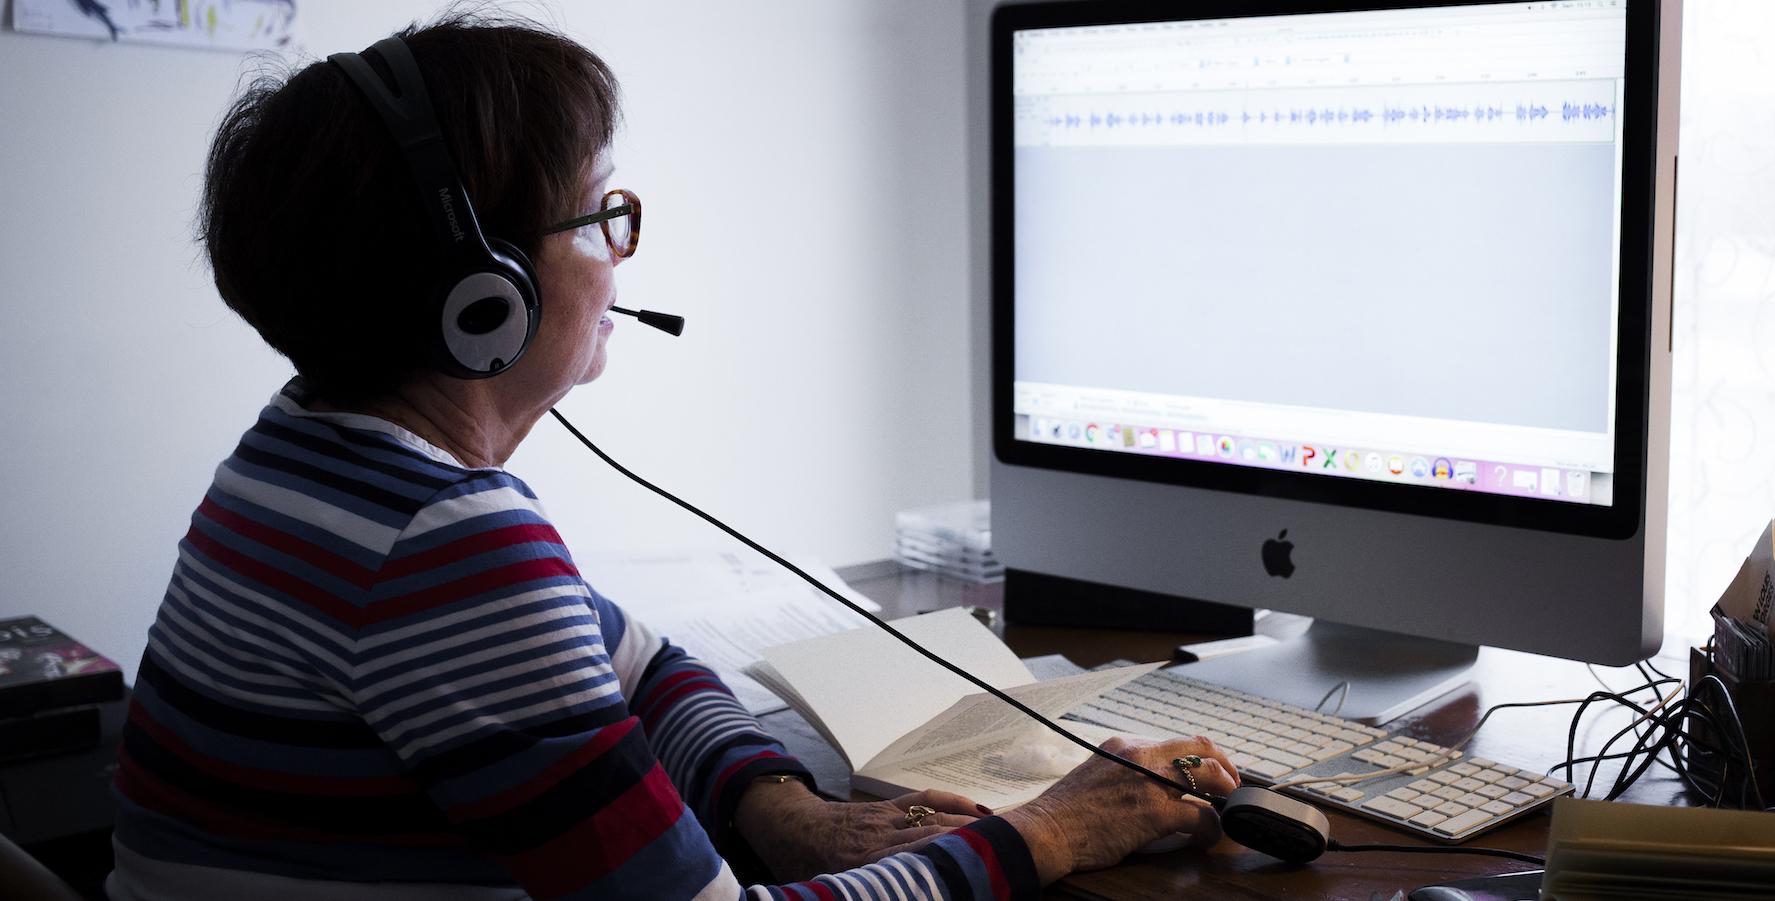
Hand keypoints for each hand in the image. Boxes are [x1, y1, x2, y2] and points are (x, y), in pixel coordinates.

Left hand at [732, 779, 985, 881]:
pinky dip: (954, 802)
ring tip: (1008, 837)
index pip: (918, 866)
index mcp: (867, 866)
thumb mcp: (834, 888)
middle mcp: (882, 841)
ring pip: (937, 819)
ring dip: (972, 828)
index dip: (949, 870)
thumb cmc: (807, 866)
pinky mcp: (888, 806)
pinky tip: (979, 812)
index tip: (978, 876)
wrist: (787, 827)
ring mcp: (887, 818)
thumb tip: (911, 888)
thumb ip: (868, 887)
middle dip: (974, 849)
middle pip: (937, 841)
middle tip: (1009, 856)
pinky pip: (926, 799)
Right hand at [1000, 735, 1239, 883]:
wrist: (1047, 831)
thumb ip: (1124, 771)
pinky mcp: (1156, 813)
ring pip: (1209, 774)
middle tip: (1231, 786)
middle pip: (1200, 747)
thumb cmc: (1066, 812)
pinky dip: (1211, 829)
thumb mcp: (1096, 773)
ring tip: (1226, 811)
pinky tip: (1205, 839)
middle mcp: (1140, 756)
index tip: (1208, 773)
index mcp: (1125, 746)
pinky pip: (1202, 817)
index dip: (1198, 758)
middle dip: (1225, 766)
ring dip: (1225, 793)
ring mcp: (1150, 783)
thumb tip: (1149, 785)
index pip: (1175, 743)